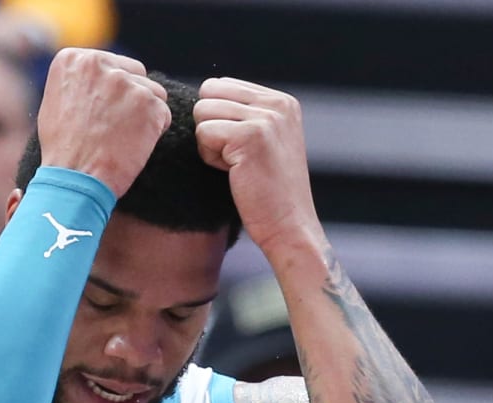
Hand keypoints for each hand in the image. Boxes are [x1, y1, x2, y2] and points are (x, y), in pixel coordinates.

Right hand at [36, 48, 169, 197]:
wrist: (74, 178)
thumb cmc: (63, 149)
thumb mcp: (58, 101)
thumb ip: (82, 81)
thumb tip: (104, 75)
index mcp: (75, 59)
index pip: (114, 65)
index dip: (114, 93)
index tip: (102, 115)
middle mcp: (100, 63)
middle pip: (136, 74)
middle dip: (133, 99)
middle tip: (116, 128)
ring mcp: (126, 82)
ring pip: (154, 93)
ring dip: (146, 115)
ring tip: (123, 139)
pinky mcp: (148, 103)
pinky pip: (164, 113)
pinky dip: (155, 131)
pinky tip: (134, 146)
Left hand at [194, 77, 322, 256]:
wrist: (289, 227)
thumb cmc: (269, 193)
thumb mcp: (266, 141)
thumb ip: (244, 113)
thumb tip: (203, 93)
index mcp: (282, 101)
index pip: (221, 85)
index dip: (219, 119)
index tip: (243, 149)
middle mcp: (277, 103)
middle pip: (208, 92)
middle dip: (211, 127)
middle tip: (236, 158)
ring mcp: (266, 117)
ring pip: (203, 111)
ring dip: (210, 144)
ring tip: (237, 166)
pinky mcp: (250, 136)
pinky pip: (203, 133)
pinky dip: (210, 157)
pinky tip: (234, 173)